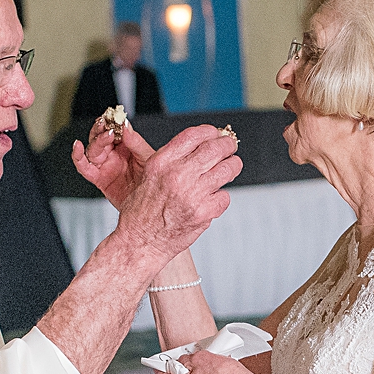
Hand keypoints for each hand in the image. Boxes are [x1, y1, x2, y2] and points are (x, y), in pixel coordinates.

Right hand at [70, 122, 154, 209]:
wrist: (152, 205)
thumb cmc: (153, 182)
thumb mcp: (148, 157)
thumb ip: (136, 142)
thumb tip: (125, 125)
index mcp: (126, 146)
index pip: (115, 129)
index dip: (112, 121)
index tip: (113, 115)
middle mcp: (113, 154)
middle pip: (100, 136)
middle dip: (102, 129)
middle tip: (107, 124)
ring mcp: (105, 165)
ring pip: (92, 149)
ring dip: (96, 141)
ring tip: (106, 136)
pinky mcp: (99, 178)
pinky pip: (84, 167)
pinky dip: (78, 157)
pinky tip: (77, 147)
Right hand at [113, 125, 240, 259]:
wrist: (141, 242)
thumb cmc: (142, 212)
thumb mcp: (148, 175)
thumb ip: (172, 159)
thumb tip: (201, 145)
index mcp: (162, 162)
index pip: (194, 135)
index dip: (210, 131)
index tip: (216, 134)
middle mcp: (177, 175)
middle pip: (215, 148)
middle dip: (228, 144)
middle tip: (230, 146)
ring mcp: (192, 194)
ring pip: (227, 170)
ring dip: (233, 165)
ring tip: (232, 166)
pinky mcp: (203, 213)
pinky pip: (225, 196)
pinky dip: (222, 196)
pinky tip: (213, 198)